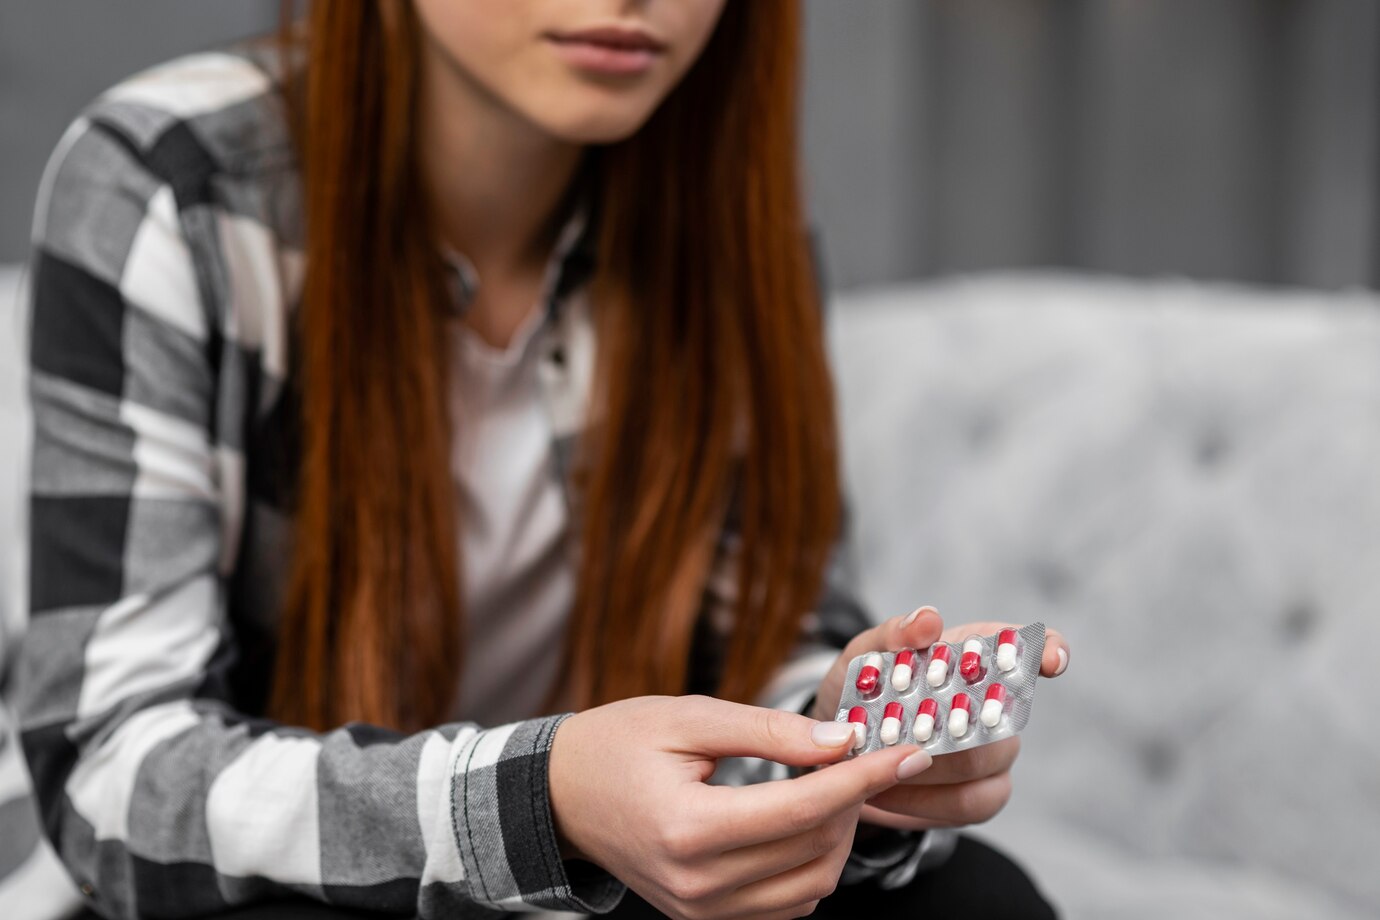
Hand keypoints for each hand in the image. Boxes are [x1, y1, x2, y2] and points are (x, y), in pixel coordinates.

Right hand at [549, 695, 933, 919]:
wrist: (562, 795)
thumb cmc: (617, 744)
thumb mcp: (689, 717)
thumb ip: (768, 730)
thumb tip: (843, 741)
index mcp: (687, 828)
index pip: (803, 808)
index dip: (864, 776)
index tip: (905, 749)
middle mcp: (696, 884)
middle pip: (815, 848)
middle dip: (856, 798)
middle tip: (862, 752)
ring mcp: (701, 911)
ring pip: (812, 885)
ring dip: (839, 835)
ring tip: (832, 785)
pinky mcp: (705, 919)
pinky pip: (786, 906)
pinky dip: (812, 866)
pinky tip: (805, 822)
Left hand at [810, 609, 1070, 829]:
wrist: (840, 748)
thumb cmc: (860, 692)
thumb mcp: (862, 658)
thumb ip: (892, 636)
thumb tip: (928, 620)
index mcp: (973, 653)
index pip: (1027, 645)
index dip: (1048, 650)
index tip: (1051, 661)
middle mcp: (994, 703)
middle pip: (1003, 718)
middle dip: (950, 725)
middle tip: (904, 728)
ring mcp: (993, 752)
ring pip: (983, 765)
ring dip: (927, 766)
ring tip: (880, 761)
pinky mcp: (980, 795)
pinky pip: (968, 805)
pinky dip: (923, 801)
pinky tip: (887, 791)